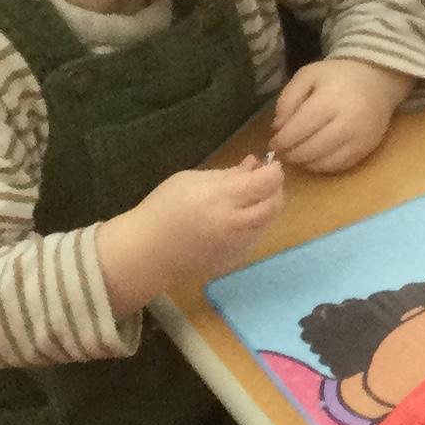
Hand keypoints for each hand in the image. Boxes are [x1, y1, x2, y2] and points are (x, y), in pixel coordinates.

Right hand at [101, 157, 283, 310]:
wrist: (148, 251)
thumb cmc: (163, 208)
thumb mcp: (190, 180)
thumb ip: (227, 174)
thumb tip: (255, 164)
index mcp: (220, 199)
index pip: (265, 183)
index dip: (274, 172)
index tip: (270, 165)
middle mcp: (235, 224)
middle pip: (274, 204)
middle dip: (275, 189)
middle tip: (263, 181)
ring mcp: (238, 245)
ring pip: (269, 221)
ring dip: (267, 206)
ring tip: (248, 198)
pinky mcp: (237, 259)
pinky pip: (257, 236)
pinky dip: (256, 223)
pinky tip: (237, 218)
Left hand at [272, 56, 409, 174]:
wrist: (377, 81)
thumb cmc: (338, 76)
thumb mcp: (307, 76)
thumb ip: (288, 99)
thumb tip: (278, 128)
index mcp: (330, 100)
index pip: (300, 128)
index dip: (283, 140)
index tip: (273, 142)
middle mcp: (347, 123)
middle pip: (312, 148)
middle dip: (292, 154)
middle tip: (283, 152)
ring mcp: (359, 139)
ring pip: (325, 162)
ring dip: (305, 163)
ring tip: (296, 155)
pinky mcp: (366, 149)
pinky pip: (340, 166)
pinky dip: (322, 166)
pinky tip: (314, 158)